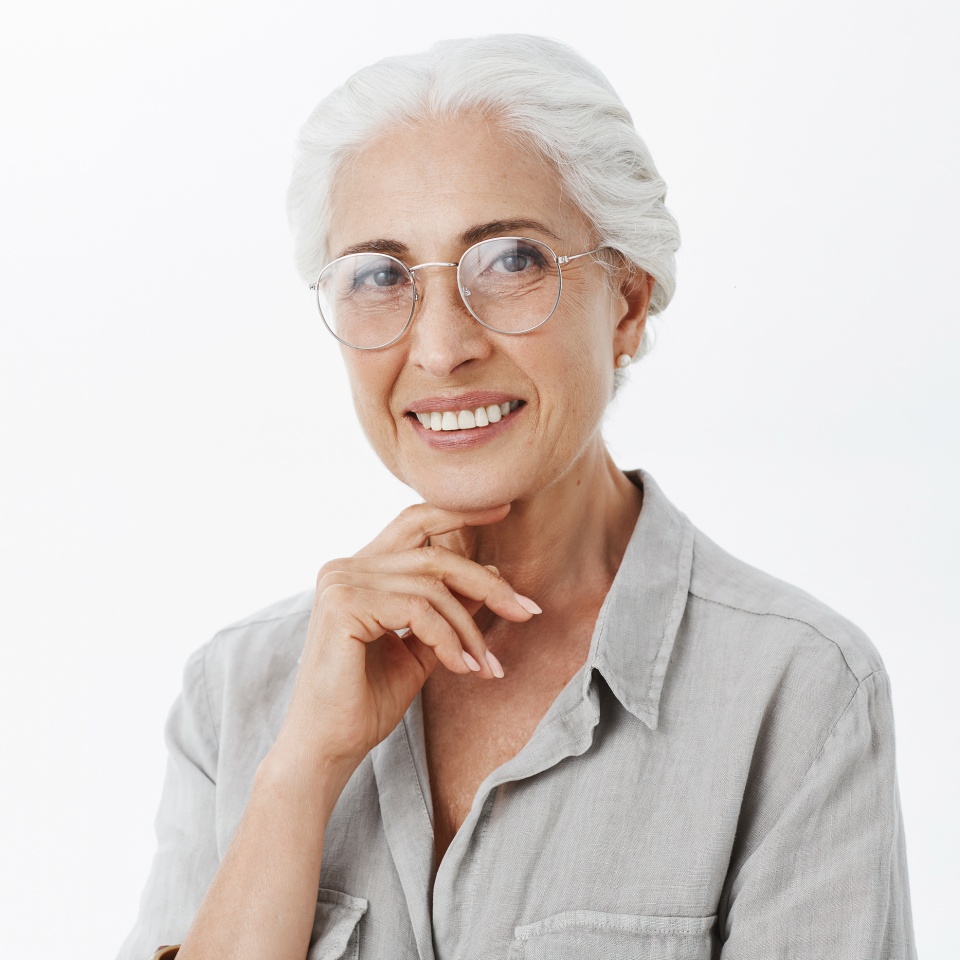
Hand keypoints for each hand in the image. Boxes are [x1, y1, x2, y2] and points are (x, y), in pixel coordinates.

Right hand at [272, 502, 539, 781]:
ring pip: (432, 587)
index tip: (504, 510)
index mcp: (359, 569)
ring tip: (486, 667)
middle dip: (486, 584)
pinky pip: (418, 610)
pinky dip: (449, 639)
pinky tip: (461, 668)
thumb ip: (449, 608)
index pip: (413, 523)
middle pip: (434, 556)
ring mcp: (341, 582)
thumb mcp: (422, 646)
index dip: (459, 511)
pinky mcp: (343, 604)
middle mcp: (345, 566)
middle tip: (527, 612)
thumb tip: (491, 574)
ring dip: (470, 629)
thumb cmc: (367, 701)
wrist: (327, 749)